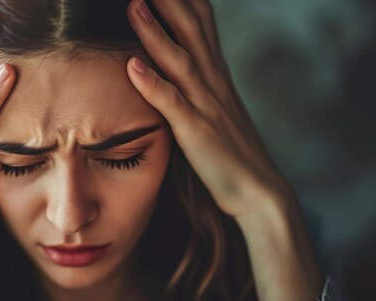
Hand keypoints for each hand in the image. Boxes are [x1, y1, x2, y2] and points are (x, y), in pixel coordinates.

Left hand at [125, 0, 294, 217]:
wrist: (258, 190)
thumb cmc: (230, 150)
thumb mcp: (214, 106)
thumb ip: (196, 81)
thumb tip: (172, 62)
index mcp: (215, 73)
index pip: (201, 21)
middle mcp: (212, 81)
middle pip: (191, 28)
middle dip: (170, 1)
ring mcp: (206, 104)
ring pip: (179, 59)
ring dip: (155, 32)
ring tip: (133, 4)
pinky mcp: (197, 131)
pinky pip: (172, 103)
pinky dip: (153, 83)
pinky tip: (132, 65)